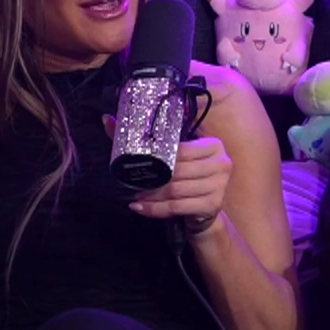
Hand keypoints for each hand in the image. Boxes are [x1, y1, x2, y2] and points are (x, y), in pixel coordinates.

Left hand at [105, 116, 231, 234]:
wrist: (205, 210)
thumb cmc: (187, 178)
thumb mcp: (173, 158)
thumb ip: (144, 140)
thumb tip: (107, 119)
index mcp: (213, 145)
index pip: (181, 149)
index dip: (159, 158)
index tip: (140, 163)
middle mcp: (222, 162)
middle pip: (178, 171)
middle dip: (153, 179)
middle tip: (134, 184)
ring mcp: (220, 185)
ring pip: (176, 190)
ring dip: (152, 196)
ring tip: (137, 196)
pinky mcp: (214, 205)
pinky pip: (177, 207)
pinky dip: (156, 209)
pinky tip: (141, 208)